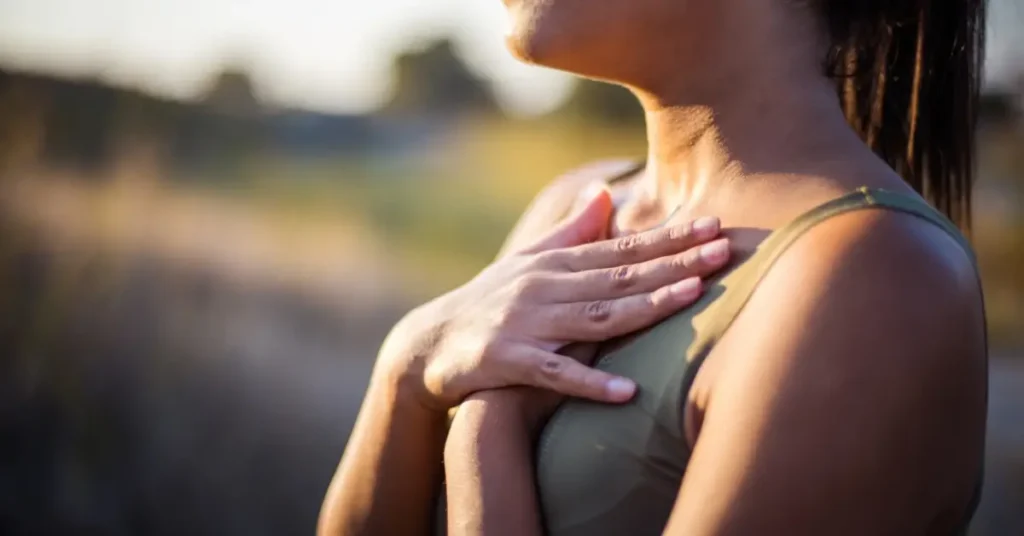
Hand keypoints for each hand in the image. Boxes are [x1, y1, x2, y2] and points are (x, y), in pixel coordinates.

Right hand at [377, 185, 729, 413]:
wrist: (429, 343)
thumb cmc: (489, 301)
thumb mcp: (528, 262)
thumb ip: (570, 231)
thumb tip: (604, 193)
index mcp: (555, 264)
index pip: (622, 249)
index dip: (670, 239)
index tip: (714, 226)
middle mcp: (544, 287)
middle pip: (619, 276)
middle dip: (674, 263)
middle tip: (724, 251)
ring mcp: (526, 323)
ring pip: (595, 316)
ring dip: (644, 307)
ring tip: (691, 298)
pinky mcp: (507, 361)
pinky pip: (554, 374)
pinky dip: (590, 382)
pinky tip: (628, 392)